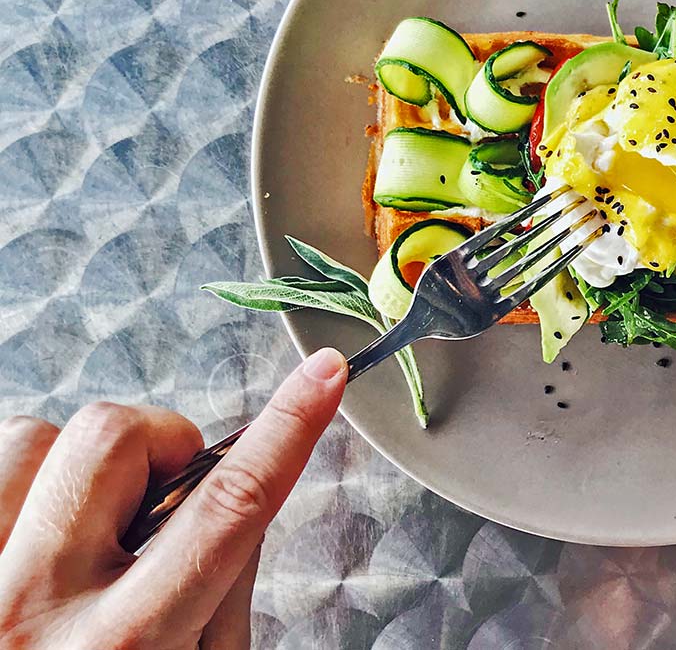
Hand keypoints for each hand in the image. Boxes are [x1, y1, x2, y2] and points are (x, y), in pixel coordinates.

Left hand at [0, 348, 346, 649]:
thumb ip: (222, 596)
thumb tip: (235, 497)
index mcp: (126, 649)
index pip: (230, 510)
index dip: (289, 430)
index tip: (324, 375)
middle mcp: (34, 608)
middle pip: (116, 440)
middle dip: (160, 444)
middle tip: (159, 499)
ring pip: (33, 437)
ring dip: (75, 470)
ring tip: (79, 532)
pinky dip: (19, 484)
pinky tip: (30, 537)